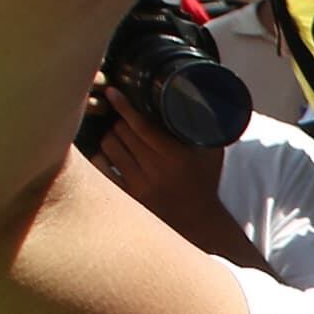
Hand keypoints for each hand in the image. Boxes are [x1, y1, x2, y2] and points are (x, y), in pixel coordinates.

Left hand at [84, 95, 230, 236]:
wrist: (199, 221)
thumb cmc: (205, 181)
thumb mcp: (212, 153)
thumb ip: (204, 127)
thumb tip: (197, 97)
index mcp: (175, 156)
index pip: (141, 124)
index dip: (124, 105)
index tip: (113, 92)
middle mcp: (155, 170)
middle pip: (121, 132)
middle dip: (121, 121)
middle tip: (126, 120)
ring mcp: (138, 184)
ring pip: (109, 146)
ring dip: (111, 137)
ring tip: (119, 137)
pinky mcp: (127, 196)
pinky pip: (101, 168)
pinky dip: (102, 156)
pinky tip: (110, 154)